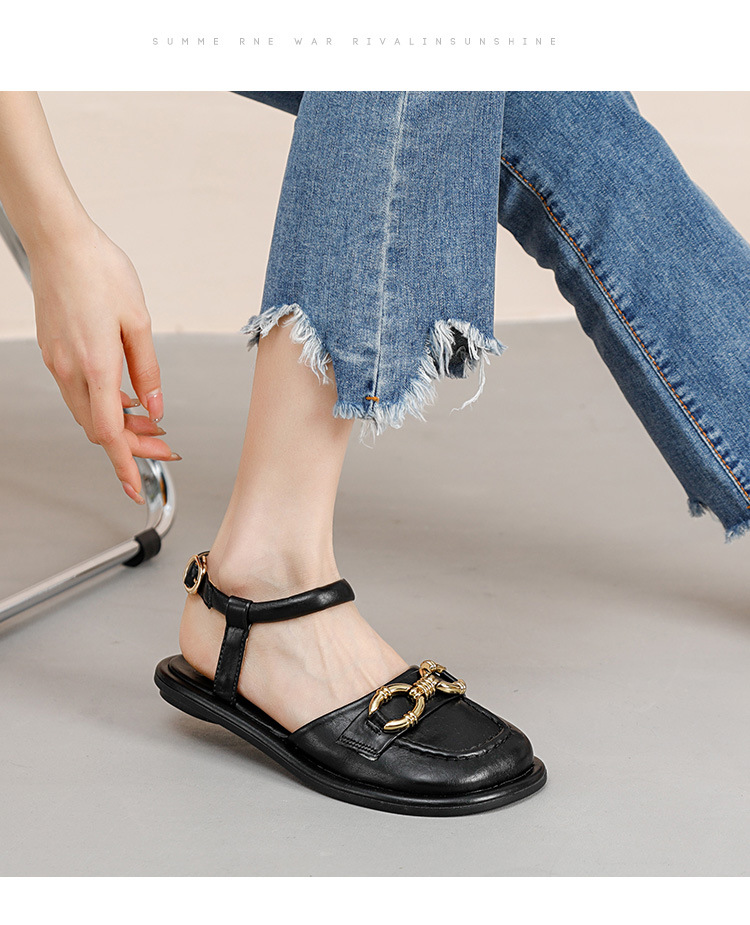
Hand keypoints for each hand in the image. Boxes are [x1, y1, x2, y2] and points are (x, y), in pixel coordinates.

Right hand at [30, 219, 178, 503]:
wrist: (60, 241)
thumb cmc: (100, 270)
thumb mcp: (139, 322)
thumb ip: (148, 371)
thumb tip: (155, 407)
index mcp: (96, 365)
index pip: (109, 433)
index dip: (124, 465)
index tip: (135, 488)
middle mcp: (71, 369)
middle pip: (100, 429)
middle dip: (132, 445)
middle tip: (162, 447)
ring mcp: (57, 362)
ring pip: (88, 413)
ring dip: (119, 425)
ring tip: (151, 424)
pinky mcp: (54, 352)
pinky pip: (79, 393)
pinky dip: (104, 404)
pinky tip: (126, 398)